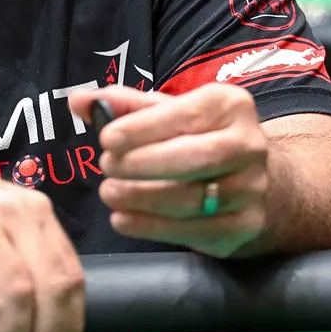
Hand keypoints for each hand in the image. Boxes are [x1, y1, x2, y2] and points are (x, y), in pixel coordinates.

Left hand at [71, 85, 271, 257]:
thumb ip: (123, 104)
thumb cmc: (195, 136)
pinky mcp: (244, 225)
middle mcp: (249, 145)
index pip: (184, 115)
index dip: (143, 129)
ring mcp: (251, 189)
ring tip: (109, 193)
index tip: (107, 139)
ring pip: (193, 199)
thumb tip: (78, 100)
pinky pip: (194, 231)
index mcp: (231, 106)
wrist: (247, 177)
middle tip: (107, 167)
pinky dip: (152, 227)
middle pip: (196, 158)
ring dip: (143, 198)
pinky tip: (123, 219)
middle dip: (144, 164)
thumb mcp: (166, 112)